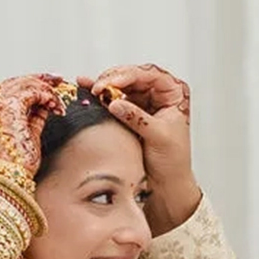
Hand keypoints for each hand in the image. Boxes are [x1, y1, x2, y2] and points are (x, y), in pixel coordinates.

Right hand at [0, 73, 73, 181]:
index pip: (5, 91)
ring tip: (57, 101)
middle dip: (38, 80)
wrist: (9, 181)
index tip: (45, 85)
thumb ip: (31, 119)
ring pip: (23, 85)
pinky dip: (46, 96)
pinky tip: (55, 106)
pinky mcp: (9, 110)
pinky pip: (31, 92)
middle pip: (13, 83)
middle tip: (57, 80)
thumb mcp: (23, 137)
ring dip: (44, 90)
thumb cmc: (15, 168)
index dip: (27, 85)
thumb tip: (44, 105)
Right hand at [81, 63, 200, 233]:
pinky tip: (85, 88)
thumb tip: (114, 103)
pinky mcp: (129, 113)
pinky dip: (99, 96)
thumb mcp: (158, 137)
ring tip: (89, 89)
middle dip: (112, 80)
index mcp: (173, 93)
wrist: (167, 183)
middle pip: (132, 77)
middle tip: (97, 88)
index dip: (129, 76)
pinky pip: (112, 99)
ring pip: (119, 86)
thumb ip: (137, 118)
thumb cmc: (173, 161)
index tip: (111, 84)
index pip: (150, 75)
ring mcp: (142, 102)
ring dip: (103, 86)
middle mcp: (157, 94)